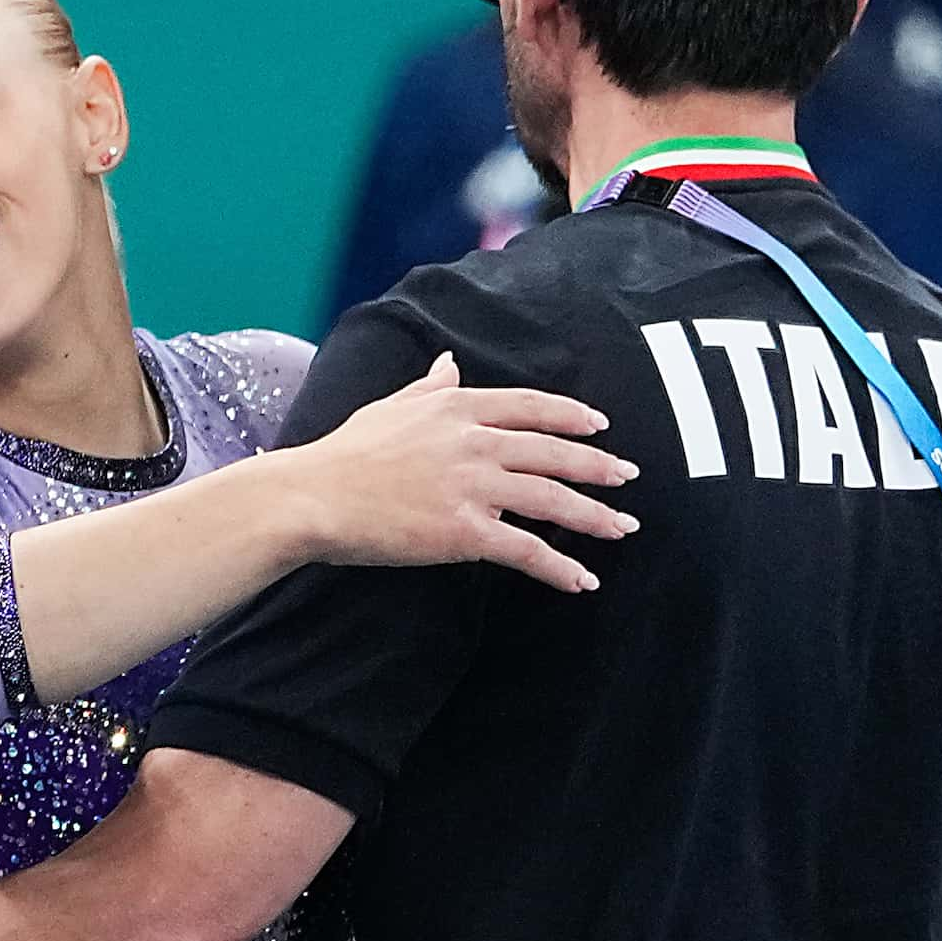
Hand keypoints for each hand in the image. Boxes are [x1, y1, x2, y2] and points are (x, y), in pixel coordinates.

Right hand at [289, 353, 634, 592]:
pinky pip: (525, 550)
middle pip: (552, 450)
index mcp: (455, 407)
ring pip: (550, 498)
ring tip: (621, 528)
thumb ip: (426, 386)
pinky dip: (559, 567)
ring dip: (593, 515)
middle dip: (597, 465)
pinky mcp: (464, 530)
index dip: (570, 415)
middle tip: (629, 477)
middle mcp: (472, 441)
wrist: (312, 496)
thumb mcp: (387, 407)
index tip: (599, 424)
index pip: (528, 406)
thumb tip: (448, 361)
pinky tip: (581, 579)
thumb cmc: (342, 455)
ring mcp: (471, 485)